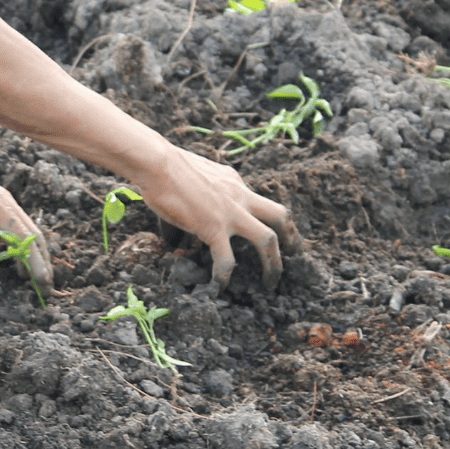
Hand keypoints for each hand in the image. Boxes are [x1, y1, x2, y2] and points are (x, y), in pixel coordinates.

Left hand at [0, 148, 51, 295]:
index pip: (22, 236)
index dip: (34, 260)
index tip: (42, 282)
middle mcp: (3, 202)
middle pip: (32, 234)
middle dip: (42, 261)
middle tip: (46, 289)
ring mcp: (0, 203)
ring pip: (25, 232)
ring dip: (33, 255)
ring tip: (37, 281)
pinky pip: (13, 229)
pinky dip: (20, 248)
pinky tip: (19, 266)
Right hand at [137, 141, 302, 288]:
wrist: (156, 163)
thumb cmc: (162, 166)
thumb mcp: (189, 178)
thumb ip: (190, 202)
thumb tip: (174, 235)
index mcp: (233, 181)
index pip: (256, 200)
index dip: (260, 218)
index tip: (263, 230)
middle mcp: (239, 195)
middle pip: (279, 215)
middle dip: (290, 236)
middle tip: (293, 254)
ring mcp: (230, 212)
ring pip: (267, 239)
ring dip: (273, 262)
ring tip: (271, 281)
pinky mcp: (214, 228)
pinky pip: (227, 259)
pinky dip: (225, 275)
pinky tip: (220, 286)